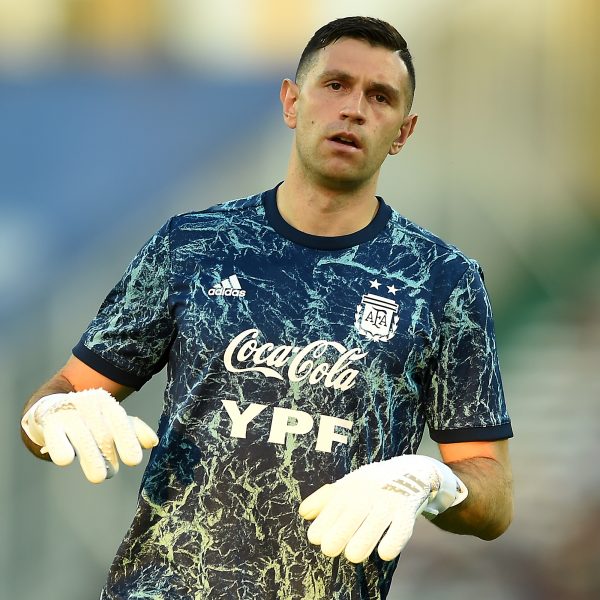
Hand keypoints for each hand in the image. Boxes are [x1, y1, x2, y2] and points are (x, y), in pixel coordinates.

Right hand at [21, 389, 158, 482]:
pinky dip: (62, 449)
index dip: (127, 440)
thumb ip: (134, 430)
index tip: (134, 461)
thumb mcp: (112, 420)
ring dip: (92, 458)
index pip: (120, 421)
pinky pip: (56, 439)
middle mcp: (88, 404)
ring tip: (99, 477)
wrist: (53, 407)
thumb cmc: (90, 418)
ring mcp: (68, 413)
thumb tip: (153, 442)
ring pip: (83, 438)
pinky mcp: (48, 423)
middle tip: (111, 473)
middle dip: (109, 455)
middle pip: (102, 433)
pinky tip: (66, 459)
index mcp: (107, 402)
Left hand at [298, 455, 467, 562]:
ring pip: (376, 522)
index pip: (334, 504)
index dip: (323, 522)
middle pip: (354, 513)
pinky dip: (394, 541)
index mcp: (351, 488)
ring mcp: (389, 502)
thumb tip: (303, 513)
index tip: (315, 538)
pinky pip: (401, 528)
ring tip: (352, 555)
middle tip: (329, 550)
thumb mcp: (347, 485)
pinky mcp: (407, 512)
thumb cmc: (370, 484)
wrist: (409, 471)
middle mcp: (369, 494)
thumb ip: (325, 499)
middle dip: (340, 532)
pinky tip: (384, 553)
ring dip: (363, 539)